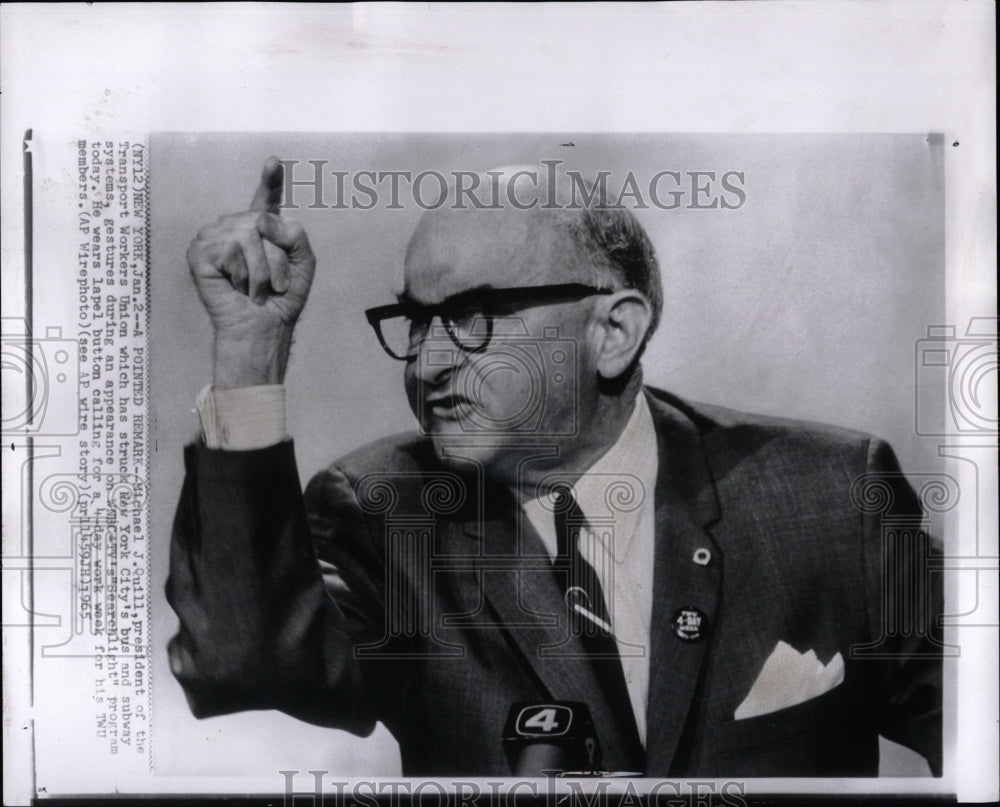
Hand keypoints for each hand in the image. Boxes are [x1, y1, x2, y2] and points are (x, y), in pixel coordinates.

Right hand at [186, 157, 315, 386]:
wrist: (263, 327)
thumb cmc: (282, 298)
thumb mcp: (303, 262)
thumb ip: (295, 233)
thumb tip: (261, 221)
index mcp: (260, 229)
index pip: (266, 199)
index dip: (270, 181)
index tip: (274, 162)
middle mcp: (235, 227)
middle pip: (261, 220)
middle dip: (275, 257)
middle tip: (272, 284)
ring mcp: (214, 237)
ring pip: (247, 235)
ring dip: (260, 270)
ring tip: (255, 289)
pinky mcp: (199, 253)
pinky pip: (230, 249)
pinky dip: (242, 273)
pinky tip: (236, 287)